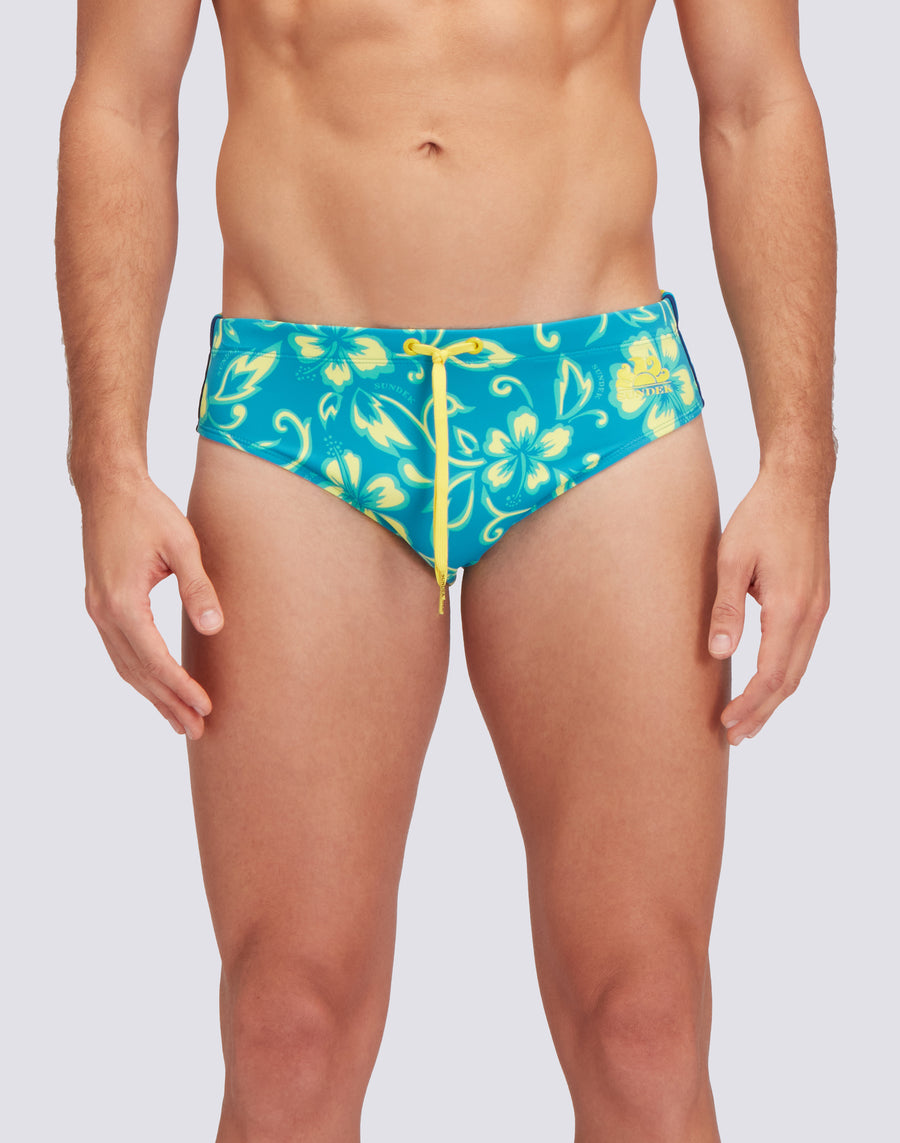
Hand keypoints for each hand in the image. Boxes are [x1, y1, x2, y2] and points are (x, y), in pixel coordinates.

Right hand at [79, 472, 223, 739]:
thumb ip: (198, 588)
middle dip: (168, 703)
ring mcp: (97, 610)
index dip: (180, 688)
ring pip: (125, 666)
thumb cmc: (148, 510)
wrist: (107, 486)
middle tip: (197, 730)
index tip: (206, 708)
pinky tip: (156, 687)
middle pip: (138, 672)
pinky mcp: (100, 604)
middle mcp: (104, 612)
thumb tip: (215, 629)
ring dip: (152, 695)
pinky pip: (119, 651)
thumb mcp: (182, 544)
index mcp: (122, 602)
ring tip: (179, 721)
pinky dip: (139, 675)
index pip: (154, 660)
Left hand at [707, 471, 829, 745]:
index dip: (750, 703)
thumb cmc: (761, 516)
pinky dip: (785, 673)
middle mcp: (812, 613)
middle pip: (790, 680)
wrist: (798, 485)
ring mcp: (819, 607)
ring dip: (774, 696)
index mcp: (790, 607)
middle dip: (762, 711)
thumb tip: (719, 653)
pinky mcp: (817, 599)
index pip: (772, 674)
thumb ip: (726, 608)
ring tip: (749, 720)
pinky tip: (767, 681)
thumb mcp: (732, 559)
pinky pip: (803, 648)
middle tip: (735, 737)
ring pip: (799, 667)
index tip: (726, 723)